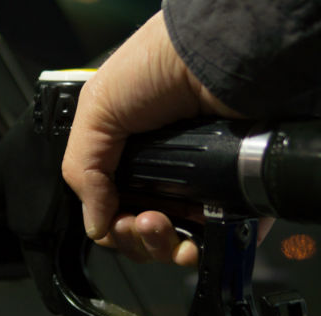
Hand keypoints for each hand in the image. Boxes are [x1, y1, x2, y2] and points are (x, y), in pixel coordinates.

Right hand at [61, 11, 272, 266]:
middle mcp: (167, 175)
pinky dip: (205, 252)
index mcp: (132, 157)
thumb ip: (84, 169)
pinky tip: (195, 243)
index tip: (116, 221)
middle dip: (137, 240)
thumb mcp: (98, 108)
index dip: (113, 227)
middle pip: (146, 235)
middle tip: (142, 221)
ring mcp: (204, 187)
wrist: (219, 58)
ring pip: (180, 244)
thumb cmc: (158, 67)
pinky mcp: (237, 196)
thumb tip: (95, 226)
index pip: (116, 210)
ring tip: (162, 224)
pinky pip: (221, 240)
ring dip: (164, 248)